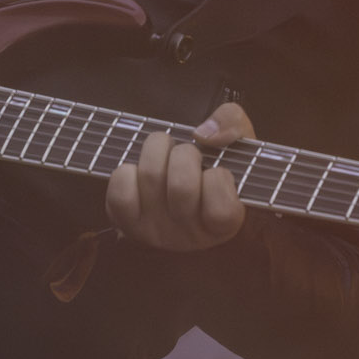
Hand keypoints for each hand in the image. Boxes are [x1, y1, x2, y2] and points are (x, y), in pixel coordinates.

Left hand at [104, 102, 252, 250]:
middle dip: (185, 155)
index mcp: (225, 223)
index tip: (219, 175)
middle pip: (181, 185)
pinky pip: (121, 184)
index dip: (219, 175)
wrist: (183, 204)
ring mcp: (156, 231)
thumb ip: (232, 123)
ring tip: (166, 159)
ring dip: (158, 153)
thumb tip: (203, 133)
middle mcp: (189, 235)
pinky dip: (128, 170)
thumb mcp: (237, 146)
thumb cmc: (215, 173)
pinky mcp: (126, 223)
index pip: (221, 201)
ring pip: (151, 175)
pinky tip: (140, 175)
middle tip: (189, 159)